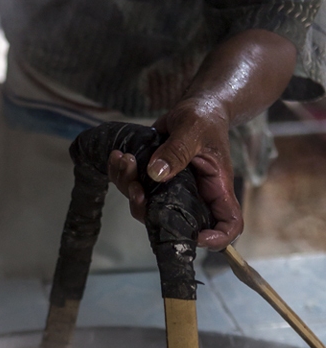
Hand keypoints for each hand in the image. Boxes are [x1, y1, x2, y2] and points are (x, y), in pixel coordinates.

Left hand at [108, 101, 241, 249]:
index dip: (215, 239)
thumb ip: (177, 150)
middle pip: (178, 226)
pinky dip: (122, 176)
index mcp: (216, 188)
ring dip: (130, 190)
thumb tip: (157, 173)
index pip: (228, 225)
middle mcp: (196, 197)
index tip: (194, 235)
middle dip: (149, 214)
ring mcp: (173, 192)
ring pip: (149, 210)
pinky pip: (136, 190)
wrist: (192, 108)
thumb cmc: (203, 117)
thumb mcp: (193, 128)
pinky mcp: (156, 183)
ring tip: (125, 161)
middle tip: (137, 191)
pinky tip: (118, 157)